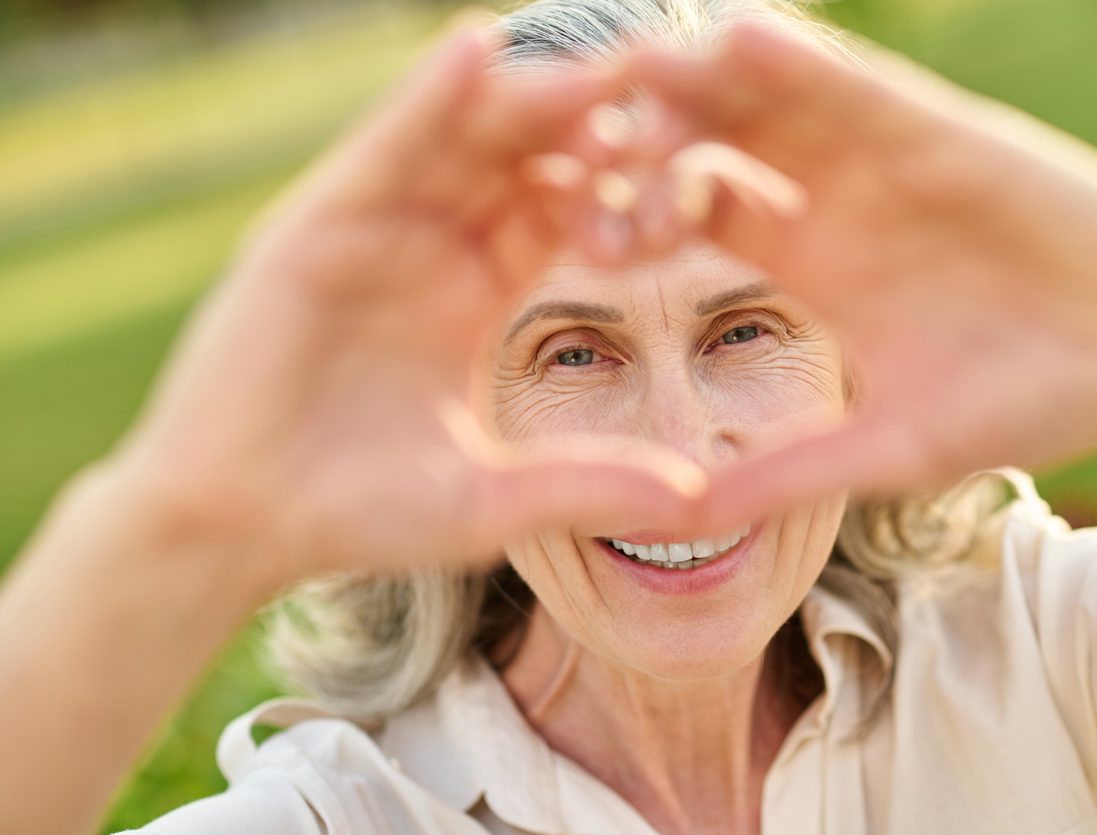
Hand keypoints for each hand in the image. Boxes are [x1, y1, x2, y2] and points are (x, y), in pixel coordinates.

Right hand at [104, 24, 701, 588]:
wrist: (243, 526)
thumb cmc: (363, 513)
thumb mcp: (492, 498)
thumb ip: (586, 485)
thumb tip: (696, 504)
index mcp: (480, 286)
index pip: (562, 207)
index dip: (622, 184)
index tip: (697, 168)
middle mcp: (432, 241)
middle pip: (522, 155)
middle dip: (588, 121)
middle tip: (669, 86)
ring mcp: (372, 226)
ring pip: (459, 138)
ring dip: (526, 98)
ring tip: (599, 69)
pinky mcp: (311, 227)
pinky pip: (378, 151)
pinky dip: (423, 103)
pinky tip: (473, 53)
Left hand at [620, 22, 1096, 519]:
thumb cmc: (1024, 401)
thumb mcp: (888, 448)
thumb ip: (784, 476)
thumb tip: (678, 521)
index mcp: (802, 259)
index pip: (690, 210)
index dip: (630, 214)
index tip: (584, 236)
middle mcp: (827, 195)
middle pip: (708, 136)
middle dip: (644, 135)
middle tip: (582, 149)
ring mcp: (880, 156)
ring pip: (766, 94)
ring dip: (701, 81)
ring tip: (637, 77)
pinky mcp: (939, 130)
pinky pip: (855, 80)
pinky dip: (799, 61)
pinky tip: (740, 44)